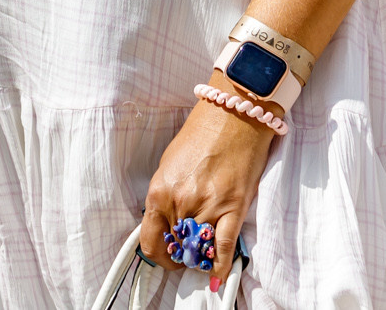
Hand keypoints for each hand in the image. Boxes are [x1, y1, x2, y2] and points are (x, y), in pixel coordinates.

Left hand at [138, 81, 275, 290]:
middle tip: (189, 251)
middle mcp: (180, 202)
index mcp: (159, 192)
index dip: (160, 256)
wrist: (234, 114)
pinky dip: (220, 264)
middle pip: (177, 248)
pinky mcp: (233, 207)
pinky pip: (224, 247)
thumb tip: (168, 223)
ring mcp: (207, 206)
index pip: (151, 243)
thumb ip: (166, 197)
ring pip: (199, 250)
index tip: (168, 257)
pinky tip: (218, 270)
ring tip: (204, 251)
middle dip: (183, 254)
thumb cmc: (202, 133)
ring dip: (201, 255)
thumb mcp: (170, 164)